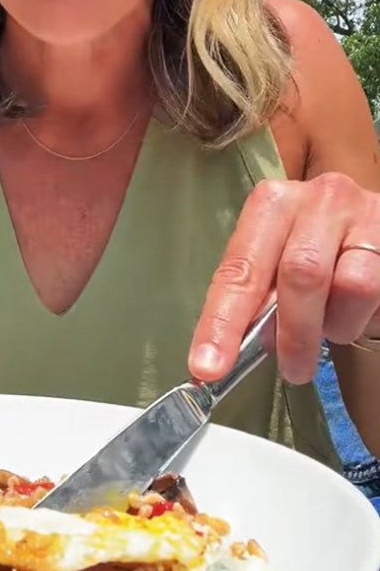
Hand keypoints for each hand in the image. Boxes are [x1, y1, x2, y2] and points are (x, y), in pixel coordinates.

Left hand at [188, 174, 379, 385]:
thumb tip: (242, 345)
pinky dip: (362, 316)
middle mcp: (316, 200)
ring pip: (349, 285)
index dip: (222, 321)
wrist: (375, 226)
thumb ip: (263, 296)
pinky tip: (356, 311)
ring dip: (335, 324)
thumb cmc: (320, 248)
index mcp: (272, 204)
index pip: (240, 268)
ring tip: (331, 329)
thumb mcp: (283, 261)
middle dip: (293, 334)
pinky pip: (377, 289)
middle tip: (293, 370)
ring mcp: (361, 213)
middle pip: (299, 273)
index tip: (208, 366)